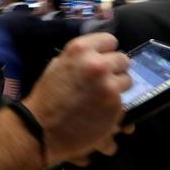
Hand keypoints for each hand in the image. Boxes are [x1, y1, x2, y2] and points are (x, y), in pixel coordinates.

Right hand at [22, 32, 131, 164]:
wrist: (42, 129)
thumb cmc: (47, 96)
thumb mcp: (58, 65)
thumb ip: (81, 58)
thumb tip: (101, 56)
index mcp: (81, 50)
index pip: (110, 40)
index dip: (106, 52)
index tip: (102, 60)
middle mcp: (98, 65)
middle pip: (123, 60)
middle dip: (114, 69)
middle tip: (102, 80)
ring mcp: (110, 87)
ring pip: (127, 81)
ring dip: (117, 88)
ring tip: (100, 97)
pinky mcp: (117, 107)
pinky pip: (123, 102)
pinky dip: (113, 107)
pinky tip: (99, 112)